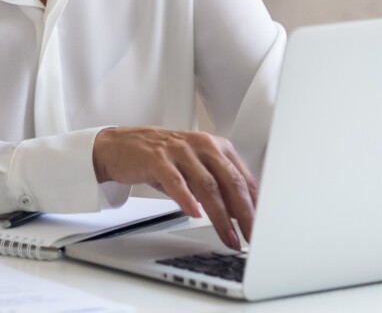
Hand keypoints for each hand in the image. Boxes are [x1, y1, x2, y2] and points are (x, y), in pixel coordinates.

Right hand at [93, 127, 256, 250]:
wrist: (119, 146)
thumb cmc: (160, 159)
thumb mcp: (193, 169)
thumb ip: (217, 187)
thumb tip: (242, 215)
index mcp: (215, 147)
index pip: (243, 178)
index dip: (255, 205)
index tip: (261, 227)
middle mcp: (201, 145)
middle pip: (230, 181)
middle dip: (245, 213)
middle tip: (251, 236)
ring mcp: (178, 150)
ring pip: (207, 185)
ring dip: (220, 215)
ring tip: (227, 235)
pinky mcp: (156, 158)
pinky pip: (175, 181)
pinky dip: (186, 198)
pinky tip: (194, 213)